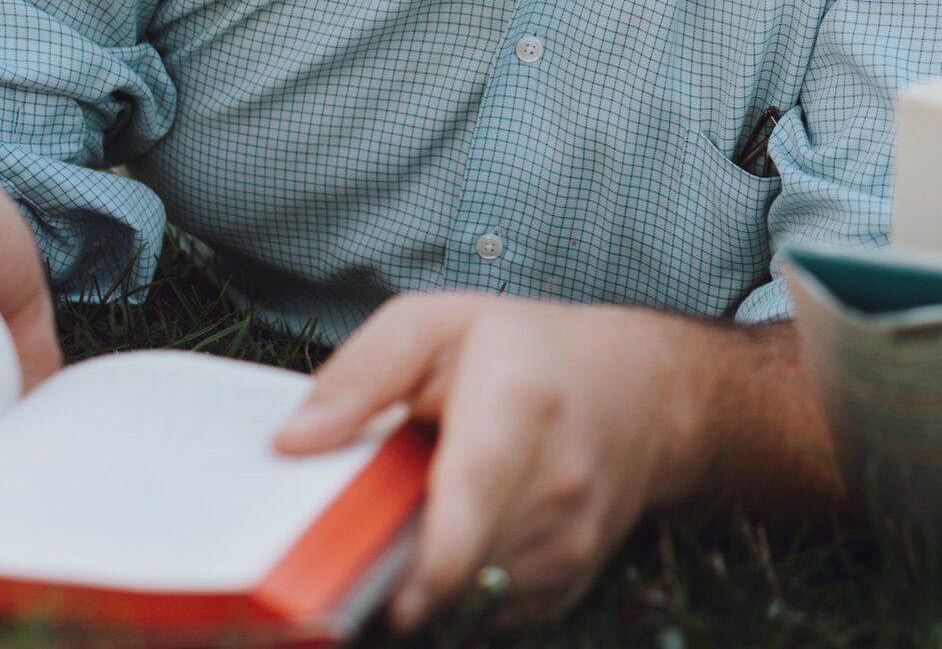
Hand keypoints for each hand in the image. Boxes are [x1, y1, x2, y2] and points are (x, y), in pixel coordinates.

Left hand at [274, 293, 826, 629]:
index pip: (468, 516)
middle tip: (369, 535)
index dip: (418, 576)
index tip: (377, 598)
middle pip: (454, 571)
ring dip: (426, 582)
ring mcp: (570, 540)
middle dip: (396, 569)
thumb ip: (361, 374)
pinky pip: (489, 615)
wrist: (648, 390)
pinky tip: (458, 543)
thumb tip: (293, 442)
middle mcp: (556, 482)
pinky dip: (458, 594)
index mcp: (518, 407)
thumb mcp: (439, 324)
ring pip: (467, 601)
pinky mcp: (569, 581)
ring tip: (425, 521)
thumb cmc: (533, 351)